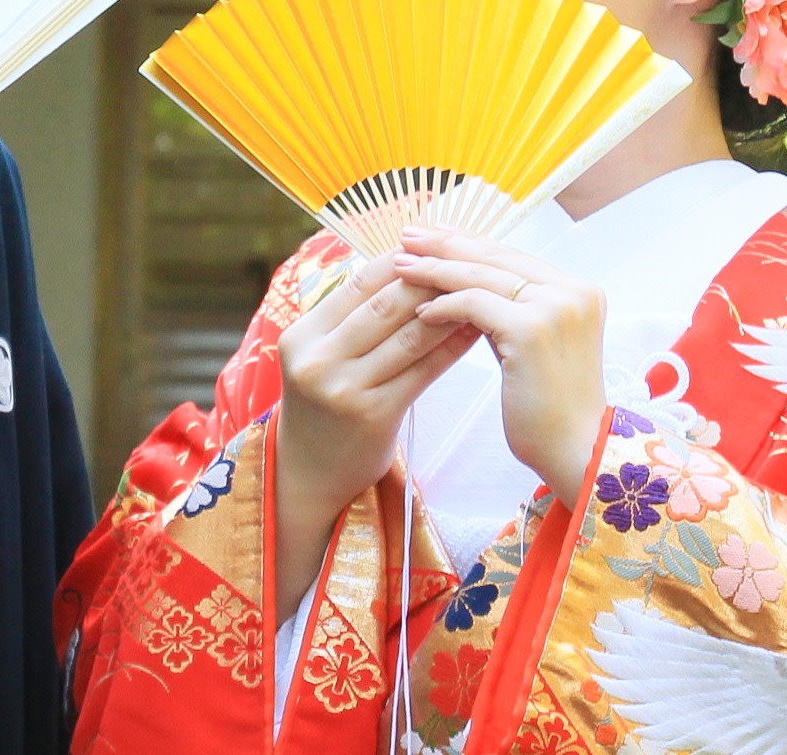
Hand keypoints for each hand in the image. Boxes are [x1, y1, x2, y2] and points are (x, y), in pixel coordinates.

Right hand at [272, 251, 480, 620]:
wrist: (310, 476)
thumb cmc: (326, 407)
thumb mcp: (323, 357)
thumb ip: (353, 317)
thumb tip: (409, 262)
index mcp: (302, 335)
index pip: (361, 281)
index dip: (404, 259)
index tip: (441, 246)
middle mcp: (318, 360)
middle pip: (387, 303)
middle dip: (435, 279)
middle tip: (474, 262)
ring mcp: (344, 389)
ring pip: (410, 334)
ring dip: (453, 309)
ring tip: (484, 292)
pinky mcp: (373, 415)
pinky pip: (424, 369)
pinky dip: (453, 346)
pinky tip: (477, 331)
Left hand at [397, 228, 608, 507]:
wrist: (577, 449)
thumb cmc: (550, 411)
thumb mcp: (534, 350)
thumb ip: (511, 315)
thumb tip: (468, 290)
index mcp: (578, 291)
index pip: (513, 256)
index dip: (470, 244)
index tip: (435, 236)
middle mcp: (572, 291)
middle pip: (496, 257)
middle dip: (447, 245)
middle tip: (407, 237)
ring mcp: (555, 307)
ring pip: (482, 276)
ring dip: (436, 270)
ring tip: (400, 268)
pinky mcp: (532, 329)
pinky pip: (475, 305)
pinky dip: (444, 306)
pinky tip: (419, 313)